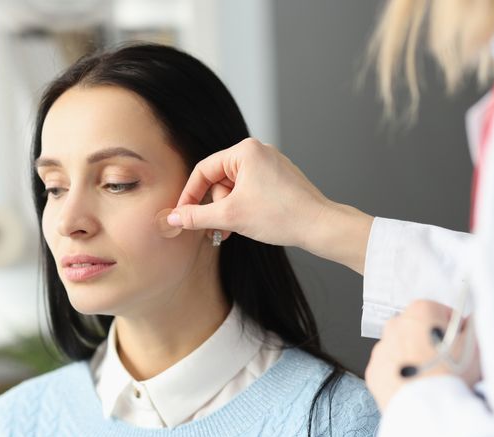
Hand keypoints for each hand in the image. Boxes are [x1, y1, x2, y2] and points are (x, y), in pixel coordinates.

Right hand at [169, 138, 372, 273]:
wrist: (320, 226)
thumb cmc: (280, 216)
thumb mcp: (231, 217)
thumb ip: (196, 216)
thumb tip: (173, 219)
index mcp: (245, 151)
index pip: (204, 170)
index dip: (190, 195)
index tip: (183, 216)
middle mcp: (259, 151)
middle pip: (220, 180)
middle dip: (218, 207)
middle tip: (221, 229)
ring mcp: (271, 164)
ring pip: (235, 188)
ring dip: (231, 210)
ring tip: (238, 229)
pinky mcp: (280, 178)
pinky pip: (251, 190)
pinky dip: (246, 208)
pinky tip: (252, 224)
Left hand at [365, 300, 481, 411]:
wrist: (428, 408)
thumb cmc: (452, 374)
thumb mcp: (475, 345)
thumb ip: (473, 326)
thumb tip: (472, 321)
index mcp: (420, 311)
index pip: (440, 312)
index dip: (454, 330)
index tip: (459, 344)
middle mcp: (396, 325)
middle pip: (418, 330)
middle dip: (430, 342)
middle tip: (446, 364)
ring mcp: (382, 349)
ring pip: (402, 349)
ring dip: (414, 359)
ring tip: (431, 379)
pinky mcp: (374, 372)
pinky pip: (389, 370)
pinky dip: (400, 376)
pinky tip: (415, 387)